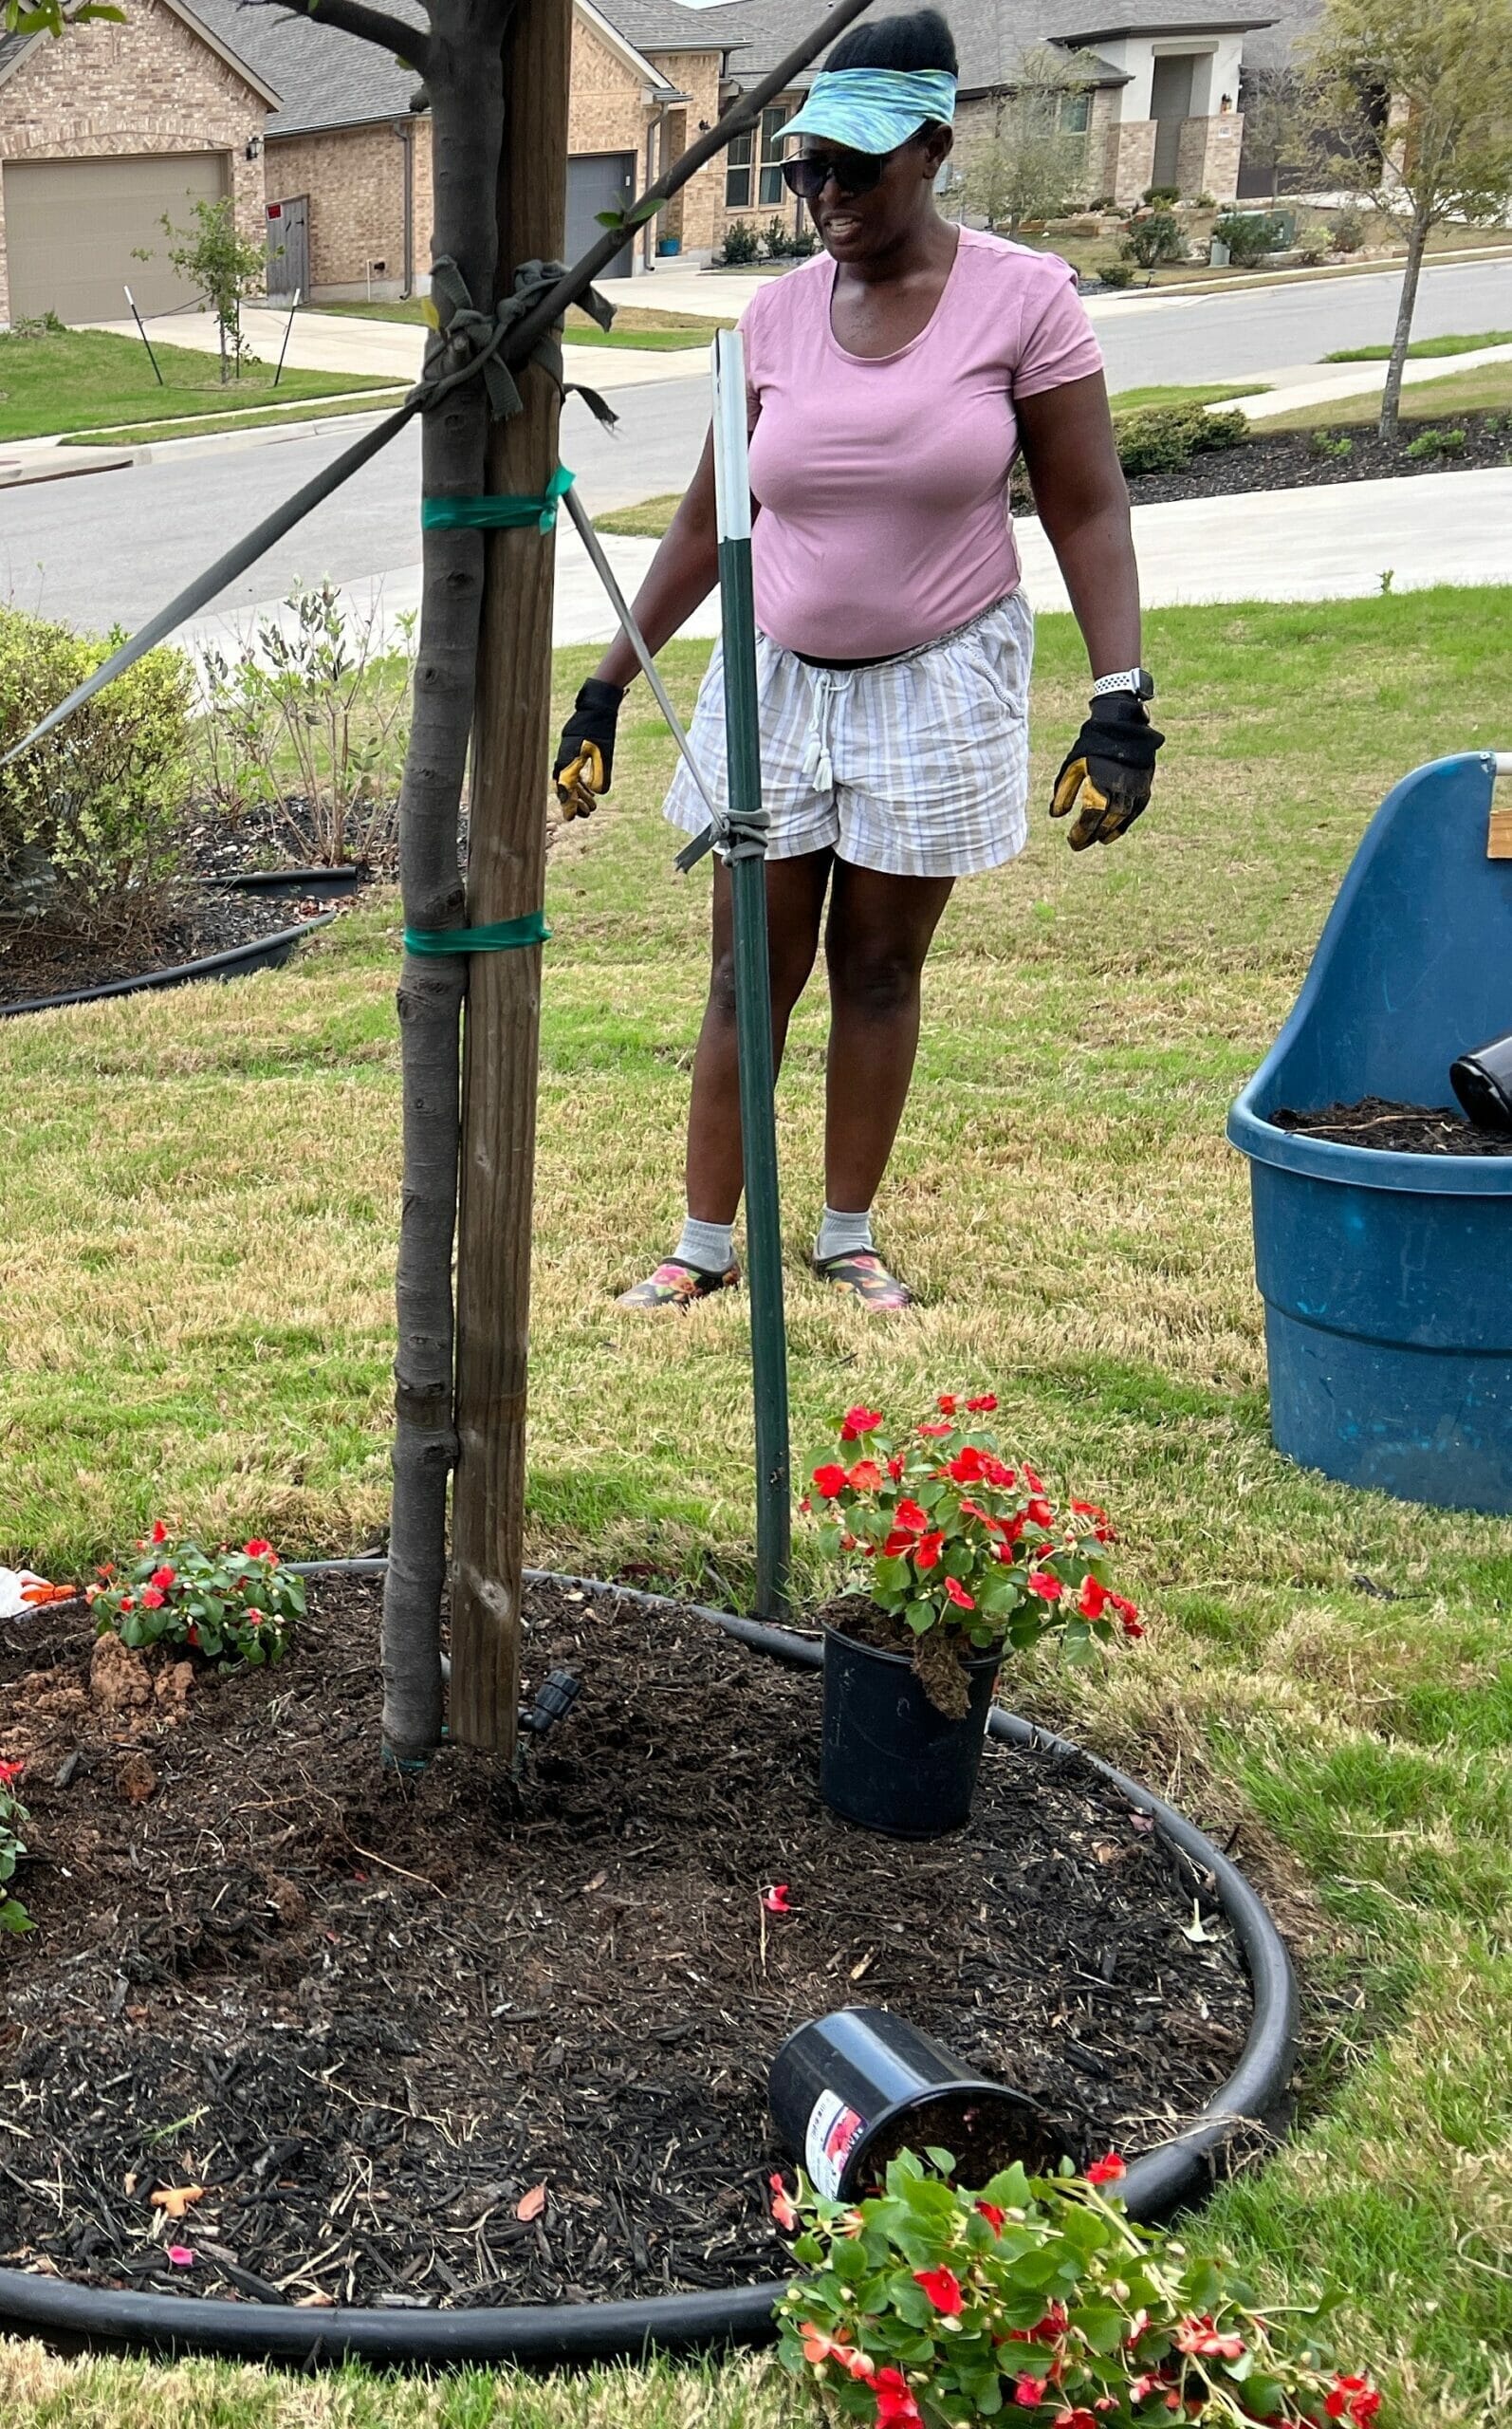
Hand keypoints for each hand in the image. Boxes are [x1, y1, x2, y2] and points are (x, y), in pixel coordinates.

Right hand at [552, 678, 624, 818]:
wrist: (596, 706)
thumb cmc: (600, 728)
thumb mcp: (604, 752)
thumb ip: (601, 773)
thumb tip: (599, 792)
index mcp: (569, 759)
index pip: (566, 787)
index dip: (569, 804)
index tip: (572, 817)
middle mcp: (564, 758)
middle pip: (565, 786)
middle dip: (575, 802)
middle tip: (586, 814)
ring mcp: (566, 754)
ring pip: (569, 780)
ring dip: (579, 794)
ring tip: (591, 805)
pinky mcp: (571, 751)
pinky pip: (572, 771)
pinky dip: (579, 782)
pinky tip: (588, 789)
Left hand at [1049, 694, 1164, 849]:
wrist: (1121, 724)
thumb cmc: (1092, 744)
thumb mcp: (1073, 765)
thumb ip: (1064, 791)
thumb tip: (1055, 815)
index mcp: (1101, 782)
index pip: (1091, 816)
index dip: (1081, 831)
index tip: (1071, 840)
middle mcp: (1121, 788)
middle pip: (1107, 821)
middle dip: (1093, 835)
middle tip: (1079, 844)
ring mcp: (1136, 787)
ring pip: (1123, 818)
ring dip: (1110, 831)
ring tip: (1098, 839)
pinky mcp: (1145, 785)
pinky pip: (1136, 810)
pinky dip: (1125, 822)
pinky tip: (1115, 830)